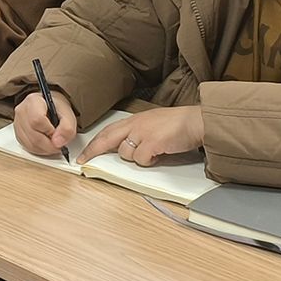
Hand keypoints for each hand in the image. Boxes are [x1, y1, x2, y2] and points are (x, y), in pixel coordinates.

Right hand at [11, 92, 79, 158]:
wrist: (48, 107)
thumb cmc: (56, 108)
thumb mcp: (68, 114)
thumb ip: (67, 128)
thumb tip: (58, 143)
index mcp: (33, 101)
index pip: (37, 120)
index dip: (49, 131)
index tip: (57, 133)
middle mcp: (22, 112)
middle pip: (34, 136)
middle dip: (49, 144)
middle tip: (59, 142)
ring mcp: (17, 123)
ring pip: (30, 144)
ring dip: (45, 149)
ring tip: (53, 142)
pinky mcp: (18, 134)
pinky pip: (27, 147)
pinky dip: (40, 150)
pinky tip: (46, 144)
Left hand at [80, 106, 204, 168]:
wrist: (196, 121)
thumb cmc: (179, 124)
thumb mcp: (152, 123)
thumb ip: (137, 132)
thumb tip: (125, 148)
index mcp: (135, 119)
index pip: (108, 131)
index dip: (95, 142)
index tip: (85, 153)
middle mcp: (135, 124)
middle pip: (106, 138)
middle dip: (93, 151)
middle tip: (84, 160)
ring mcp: (142, 133)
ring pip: (126, 154)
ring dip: (137, 158)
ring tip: (154, 151)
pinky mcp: (151, 143)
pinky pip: (141, 159)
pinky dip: (150, 161)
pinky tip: (160, 153)